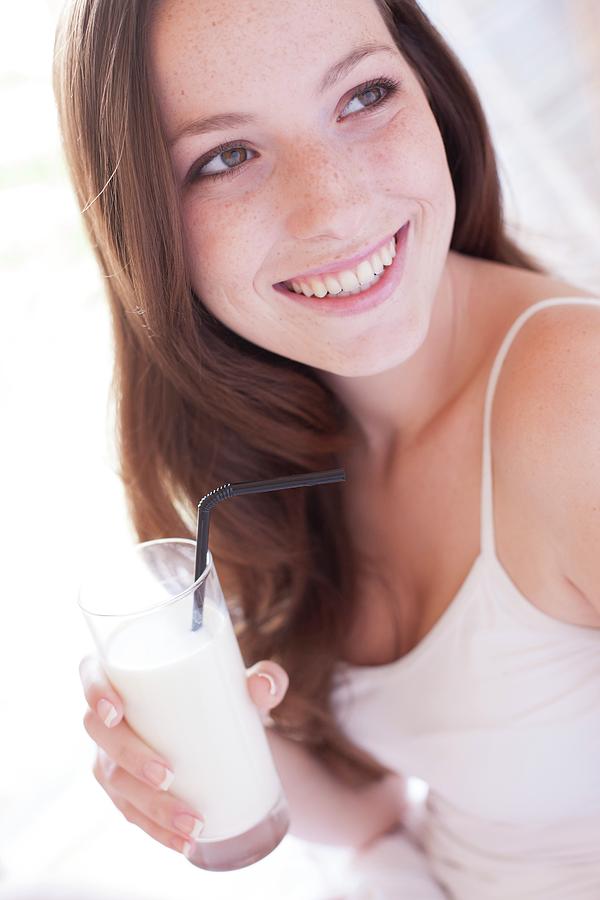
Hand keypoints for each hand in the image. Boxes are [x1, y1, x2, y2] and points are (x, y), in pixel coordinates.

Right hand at [79, 654, 288, 854]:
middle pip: (100, 734)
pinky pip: (131, 812)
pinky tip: (184, 842)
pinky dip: (157, 831)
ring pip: (115, 781)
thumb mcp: (246, 685)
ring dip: (149, 806)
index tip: (117, 712)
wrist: (227, 731)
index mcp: (125, 675)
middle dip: (129, 758)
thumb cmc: (224, 694)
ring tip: (192, 822)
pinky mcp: (126, 789)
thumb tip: (265, 689)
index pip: (92, 674)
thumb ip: (265, 679)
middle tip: (168, 774)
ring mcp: (112, 754)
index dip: (94, 692)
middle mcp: (109, 714)